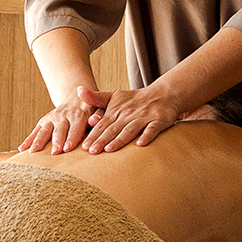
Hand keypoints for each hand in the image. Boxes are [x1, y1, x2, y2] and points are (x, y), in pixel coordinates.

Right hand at [20, 87, 107, 153]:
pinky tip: (21, 149)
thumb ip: (98, 114)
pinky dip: (28, 140)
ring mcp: (52, 118)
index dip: (72, 137)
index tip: (67, 149)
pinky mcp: (44, 121)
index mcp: (79, 114)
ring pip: (44, 130)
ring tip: (33, 152)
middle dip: (57, 141)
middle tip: (54, 153)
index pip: (75, 127)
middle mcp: (63, 115)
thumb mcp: (99, 108)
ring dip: (39, 141)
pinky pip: (35, 131)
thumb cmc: (92, 109)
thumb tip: (95, 120)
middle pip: (59, 130)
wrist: (78, 97)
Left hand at [81, 81, 202, 152]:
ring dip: (120, 139)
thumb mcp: (114, 96)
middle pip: (114, 128)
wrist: (163, 94)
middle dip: (102, 140)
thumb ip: (95, 97)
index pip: (102, 124)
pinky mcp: (159, 120)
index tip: (84, 146)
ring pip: (130, 130)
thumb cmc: (134, 100)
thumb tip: (78, 90)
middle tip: (92, 151)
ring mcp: (144, 117)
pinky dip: (147, 136)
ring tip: (109, 149)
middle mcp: (129, 114)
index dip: (93, 135)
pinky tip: (140, 144)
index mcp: (116, 111)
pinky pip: (152, 129)